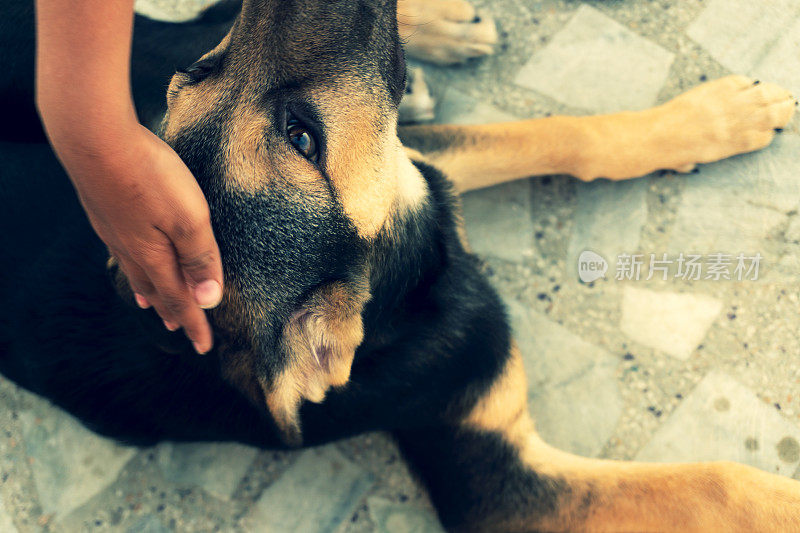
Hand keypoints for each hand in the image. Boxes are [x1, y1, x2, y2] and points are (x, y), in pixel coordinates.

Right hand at [48, 118, 222, 353]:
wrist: (95, 139)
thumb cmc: (148, 177)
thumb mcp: (189, 219)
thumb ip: (200, 258)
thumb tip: (209, 300)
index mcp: (156, 257)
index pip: (180, 300)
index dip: (194, 323)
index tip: (205, 347)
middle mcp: (132, 250)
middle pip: (157, 289)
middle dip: (173, 311)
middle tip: (181, 329)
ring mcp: (116, 231)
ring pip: (137, 271)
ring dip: (150, 292)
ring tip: (153, 306)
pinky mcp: (106, 211)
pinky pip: (123, 251)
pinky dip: (132, 266)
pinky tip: (128, 255)